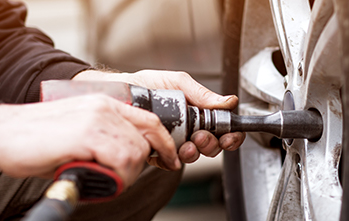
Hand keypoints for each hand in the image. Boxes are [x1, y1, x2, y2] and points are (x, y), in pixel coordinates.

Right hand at [0, 94, 176, 187]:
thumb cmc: (33, 140)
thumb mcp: (77, 133)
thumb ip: (105, 139)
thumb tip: (127, 159)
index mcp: (104, 103)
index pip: (150, 120)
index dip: (163, 143)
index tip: (169, 160)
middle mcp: (104, 106)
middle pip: (145, 140)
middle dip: (139, 165)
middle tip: (119, 178)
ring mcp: (96, 118)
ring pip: (135, 152)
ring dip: (124, 173)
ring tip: (100, 178)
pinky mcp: (86, 133)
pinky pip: (120, 159)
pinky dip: (114, 176)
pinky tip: (94, 176)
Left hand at [73, 70, 245, 167]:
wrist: (116, 93)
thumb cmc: (145, 86)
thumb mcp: (176, 82)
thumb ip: (201, 93)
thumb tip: (228, 101)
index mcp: (198, 113)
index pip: (223, 127)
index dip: (231, 134)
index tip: (229, 135)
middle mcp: (189, 129)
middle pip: (214, 146)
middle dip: (211, 144)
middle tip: (201, 136)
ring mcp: (174, 142)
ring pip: (194, 156)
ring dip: (194, 153)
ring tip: (186, 144)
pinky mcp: (158, 152)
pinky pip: (170, 163)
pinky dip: (172, 160)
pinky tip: (169, 151)